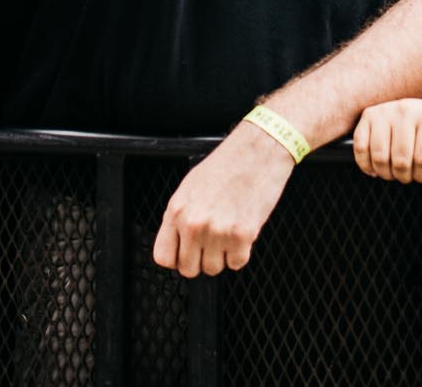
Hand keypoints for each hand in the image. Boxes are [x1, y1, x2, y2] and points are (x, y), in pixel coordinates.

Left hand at [153, 116, 293, 276]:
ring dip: (223, 256)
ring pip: (214, 269)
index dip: (177, 258)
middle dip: (201, 259)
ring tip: (229, 230)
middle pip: (189, 269)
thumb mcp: (190, 186)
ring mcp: (218, 231)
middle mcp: (194, 223)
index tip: (186, 253)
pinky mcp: (243, 235)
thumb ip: (180, 216)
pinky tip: (242, 231)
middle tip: (212, 242)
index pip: (164, 257)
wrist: (258, 151)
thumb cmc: (227, 164)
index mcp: (177, 210)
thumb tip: (178, 242)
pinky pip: (237, 263)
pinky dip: (242, 252)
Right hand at [352, 99, 421, 183]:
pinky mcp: (366, 117)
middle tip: (407, 174)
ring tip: (393, 171)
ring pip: (380, 158)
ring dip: (386, 173)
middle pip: (400, 162)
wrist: (413, 105)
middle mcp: (407, 109)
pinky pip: (361, 149)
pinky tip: (376, 166)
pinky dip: (367, 164)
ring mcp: (384, 112)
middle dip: (404, 176)